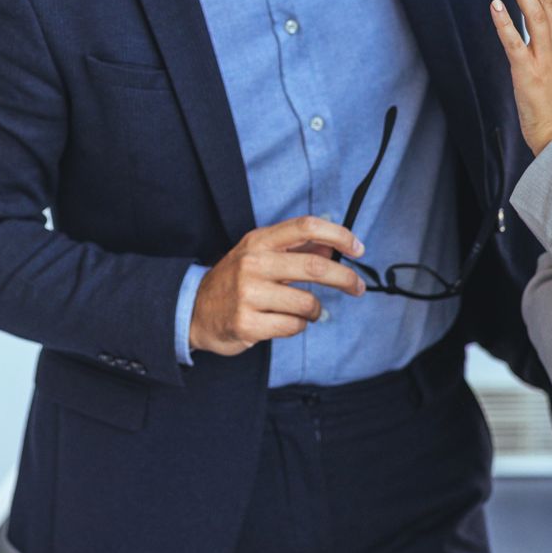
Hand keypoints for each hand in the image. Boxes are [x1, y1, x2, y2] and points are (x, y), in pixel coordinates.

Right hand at [189, 216, 368, 356]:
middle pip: (314, 267)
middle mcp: (253, 263)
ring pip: (307, 303)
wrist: (193, 310)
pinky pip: (293, 326)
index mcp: (259, 241)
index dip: (338, 235)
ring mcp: (248, 294)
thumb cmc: (235, 281)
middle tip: (357, 288)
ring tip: (309, 312)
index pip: (306, 227)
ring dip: (316, 310)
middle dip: (345, 278)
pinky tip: (287, 322)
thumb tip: (332, 247)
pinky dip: (299, 326)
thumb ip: (295, 249)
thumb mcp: (259, 255)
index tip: (357, 248)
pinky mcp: (247, 323)